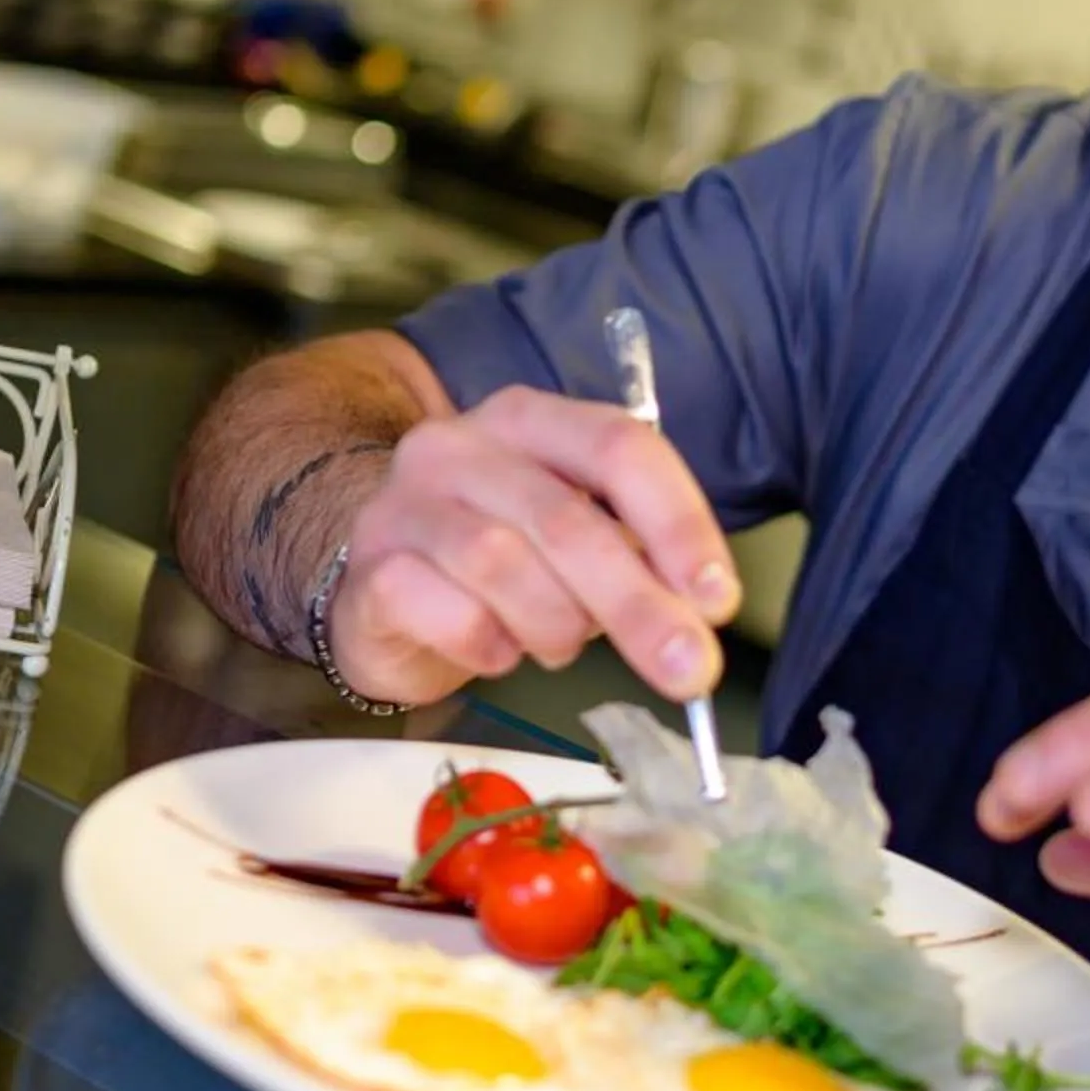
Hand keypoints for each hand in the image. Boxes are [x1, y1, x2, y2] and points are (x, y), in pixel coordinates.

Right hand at [333, 386, 740, 706]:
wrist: (382, 590)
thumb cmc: (502, 563)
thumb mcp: (576, 540)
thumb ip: (635, 555)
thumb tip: (698, 609)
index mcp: (530, 420)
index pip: (618, 446)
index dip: (679, 524)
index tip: (718, 599)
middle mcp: (461, 446)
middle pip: (567, 518)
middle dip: (639, 604)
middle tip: (688, 670)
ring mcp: (406, 504)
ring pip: (503, 565)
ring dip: (555, 626)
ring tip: (559, 644)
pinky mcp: (371, 570)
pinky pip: (450, 615)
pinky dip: (491, 648)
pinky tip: (497, 651)